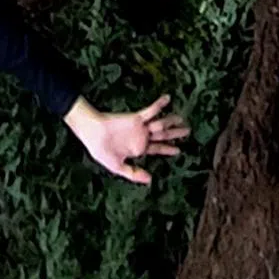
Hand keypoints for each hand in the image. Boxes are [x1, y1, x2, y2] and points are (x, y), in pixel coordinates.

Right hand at [65, 94, 188, 183]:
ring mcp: (140, 127)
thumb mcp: (117, 167)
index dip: (168, 149)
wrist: (91, 134)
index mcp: (138, 148)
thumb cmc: (101, 150)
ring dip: (171, 121)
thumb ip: (133, 173)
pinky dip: (159, 105)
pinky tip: (168, 99)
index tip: (178, 150)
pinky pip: (150, 111)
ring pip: (160, 124)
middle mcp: (141, 136)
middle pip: (162, 135)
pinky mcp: (136, 118)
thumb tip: (150, 180)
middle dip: (175, 134)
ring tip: (182, 119)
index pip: (157, 148)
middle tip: (187, 131)